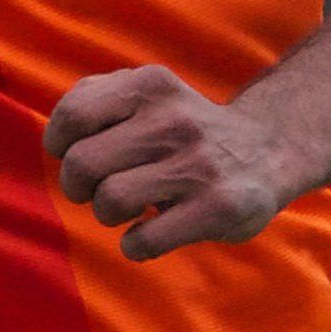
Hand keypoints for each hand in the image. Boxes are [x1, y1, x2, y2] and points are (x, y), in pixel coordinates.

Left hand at [44, 65, 304, 261]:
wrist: (271, 149)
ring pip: (110, 200)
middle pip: (82, 163)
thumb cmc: (188, 130)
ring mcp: (199, 164)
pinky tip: (150, 234)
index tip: (77, 154)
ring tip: (130, 210)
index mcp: (152, 86)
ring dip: (108, 215)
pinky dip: (135, 245)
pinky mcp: (218, 207)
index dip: (60, 144)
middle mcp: (175, 119)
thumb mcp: (153, 93)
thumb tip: (59, 131)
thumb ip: (100, 96)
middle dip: (79, 186)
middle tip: (98, 190)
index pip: (74, 115)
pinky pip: (145, 240)